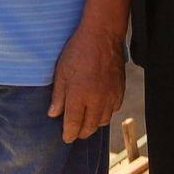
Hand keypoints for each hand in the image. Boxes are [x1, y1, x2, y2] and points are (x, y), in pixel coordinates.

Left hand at [47, 23, 124, 142]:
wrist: (103, 35)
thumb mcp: (61, 71)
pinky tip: (99, 107)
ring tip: (86, 121)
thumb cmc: (78, 50)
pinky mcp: (120, 90)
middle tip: (74, 132)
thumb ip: (58, 95)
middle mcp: (96, 100)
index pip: (73, 125)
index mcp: (78, 95)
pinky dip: (106, 113)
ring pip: (102, 121)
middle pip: (89, 127)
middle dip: (80, 132)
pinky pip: (114, 110)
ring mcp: (110, 96)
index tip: (65, 138)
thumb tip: (53, 114)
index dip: (68, 134)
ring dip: (93, 124)